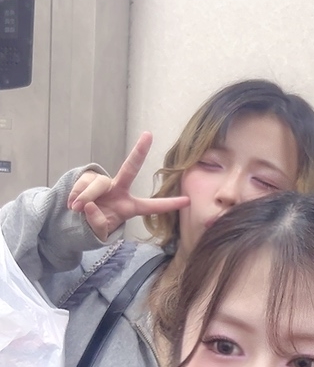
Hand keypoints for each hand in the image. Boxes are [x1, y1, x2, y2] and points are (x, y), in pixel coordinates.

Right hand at [67, 132, 189, 240]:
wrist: (75, 219)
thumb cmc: (94, 224)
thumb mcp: (100, 231)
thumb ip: (98, 223)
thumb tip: (89, 205)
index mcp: (129, 206)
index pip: (151, 206)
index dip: (168, 204)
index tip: (187, 200)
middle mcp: (119, 190)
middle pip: (130, 169)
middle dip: (139, 152)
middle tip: (148, 135)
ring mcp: (104, 182)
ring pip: (97, 186)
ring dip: (84, 198)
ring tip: (76, 209)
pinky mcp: (87, 177)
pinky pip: (81, 185)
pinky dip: (75, 196)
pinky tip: (72, 204)